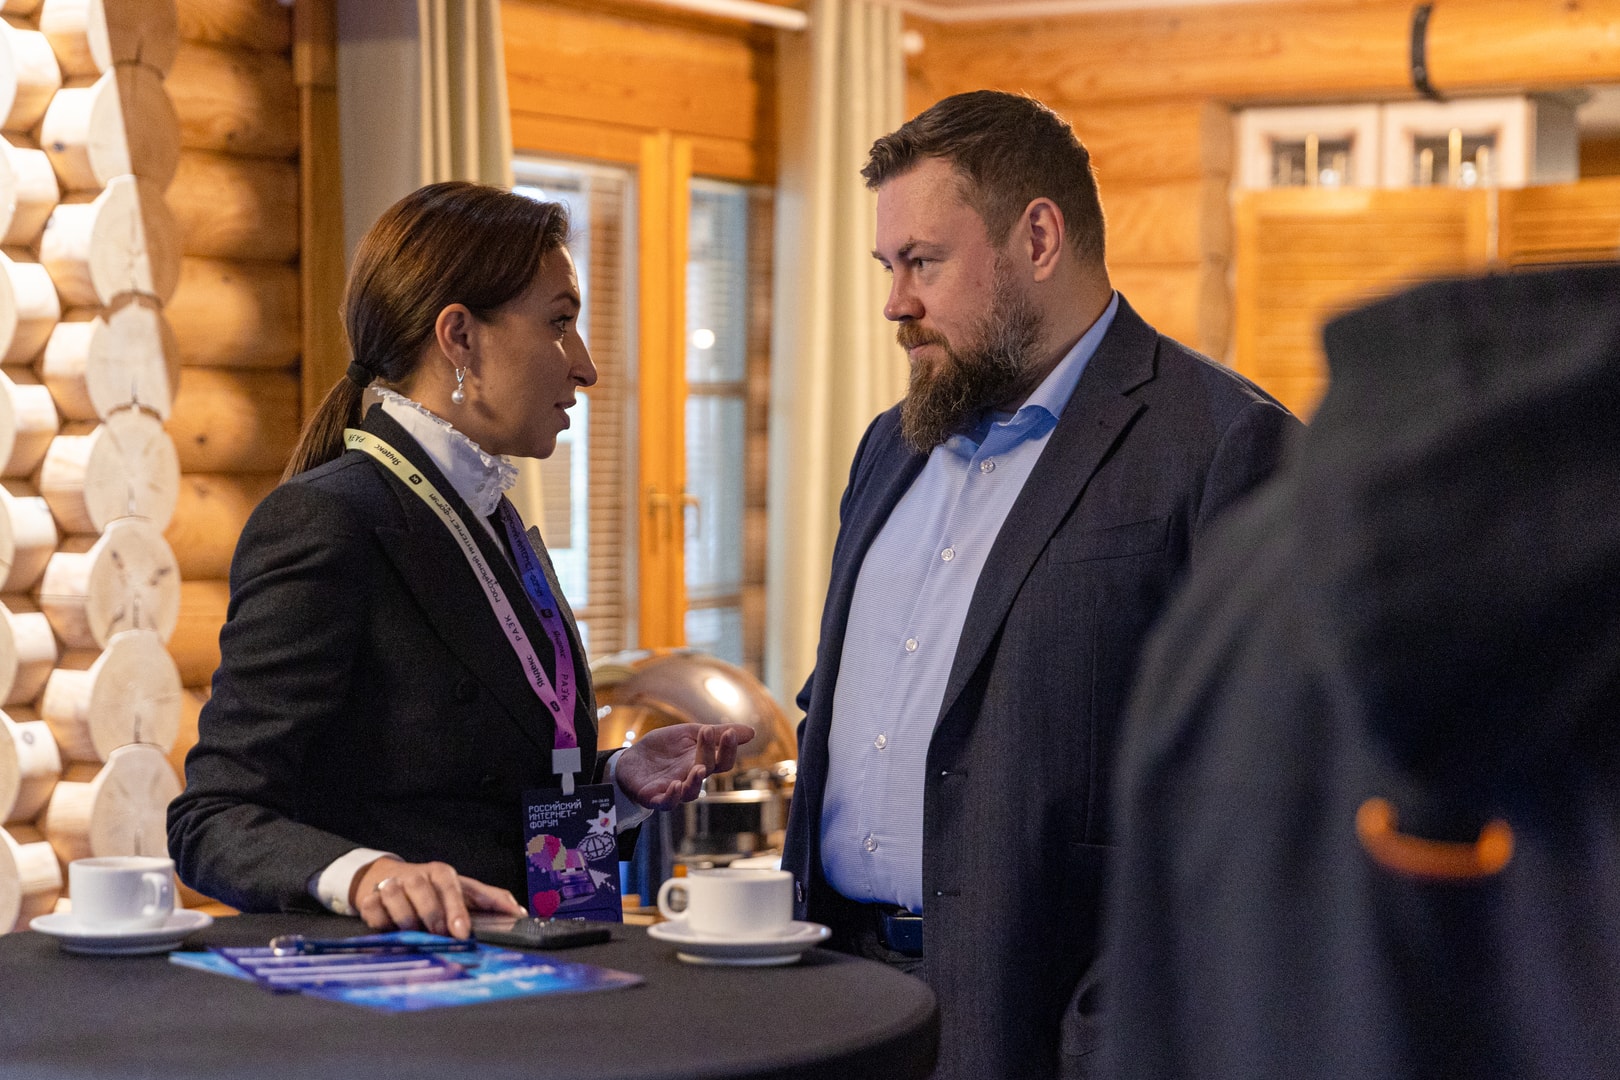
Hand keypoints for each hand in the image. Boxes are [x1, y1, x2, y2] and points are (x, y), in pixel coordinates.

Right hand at [351, 857, 525, 938]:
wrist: (388, 878)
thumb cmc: (433, 889)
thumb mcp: (463, 890)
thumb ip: (491, 900)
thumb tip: (520, 912)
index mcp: (441, 873)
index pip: (451, 887)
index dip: (456, 910)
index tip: (462, 932)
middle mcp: (416, 876)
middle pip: (422, 890)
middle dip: (432, 915)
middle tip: (439, 935)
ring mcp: (391, 886)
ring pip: (395, 897)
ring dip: (406, 919)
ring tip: (414, 931)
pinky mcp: (369, 900)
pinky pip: (373, 911)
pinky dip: (381, 921)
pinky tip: (389, 927)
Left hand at [616, 722, 754, 810]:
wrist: (631, 760)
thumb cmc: (664, 748)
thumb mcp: (689, 734)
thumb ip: (715, 733)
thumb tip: (752, 732)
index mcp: (702, 763)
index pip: (723, 761)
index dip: (729, 749)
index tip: (728, 732)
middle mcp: (691, 778)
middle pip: (708, 771)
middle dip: (710, 753)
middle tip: (707, 733)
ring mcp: (673, 789)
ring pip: (690, 792)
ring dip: (695, 781)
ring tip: (698, 768)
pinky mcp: (654, 797)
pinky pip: (666, 803)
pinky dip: (672, 796)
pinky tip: (675, 785)